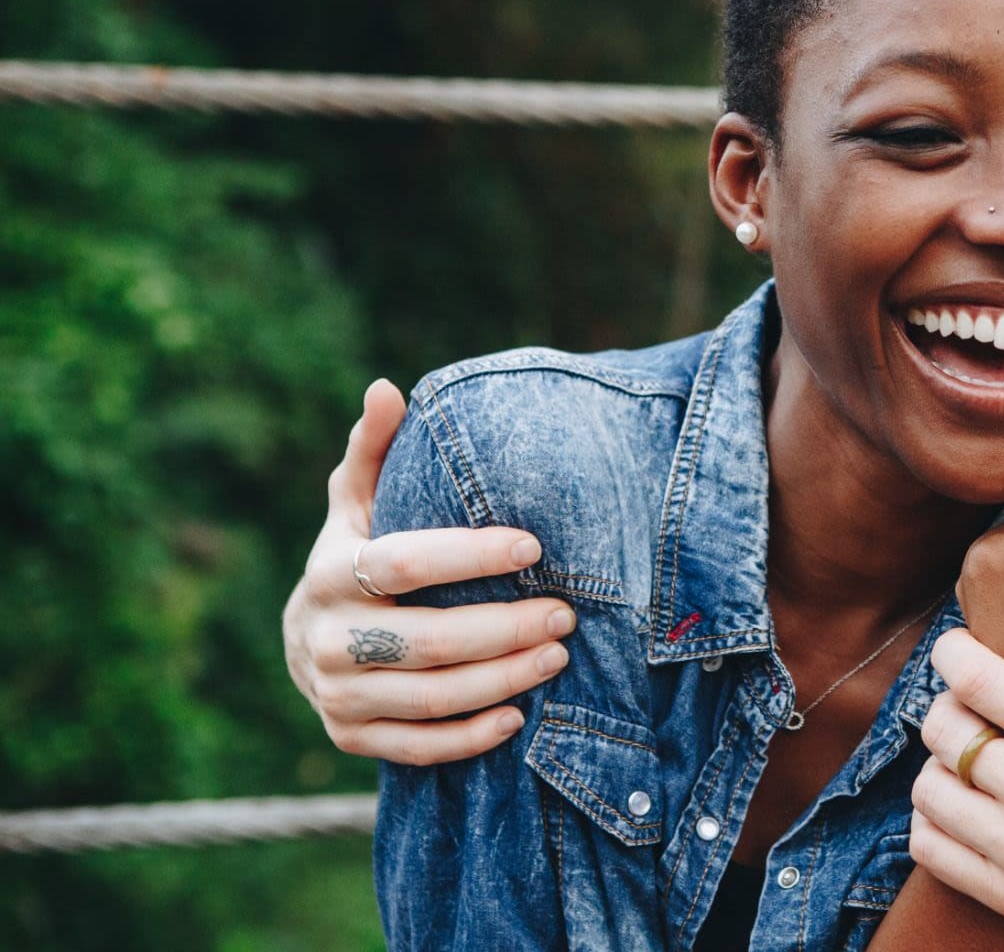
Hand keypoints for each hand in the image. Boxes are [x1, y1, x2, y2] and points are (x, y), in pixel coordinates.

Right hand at [282, 379, 575, 764]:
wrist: (305, 639)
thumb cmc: (353, 554)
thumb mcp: (356, 502)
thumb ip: (375, 448)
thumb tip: (387, 387)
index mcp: (330, 572)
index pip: (406, 564)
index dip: (470, 555)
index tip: (534, 546)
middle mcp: (326, 638)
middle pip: (429, 641)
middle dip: (506, 627)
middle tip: (566, 611)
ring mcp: (336, 694)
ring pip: (431, 697)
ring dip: (502, 679)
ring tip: (558, 655)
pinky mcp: (350, 738)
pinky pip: (418, 747)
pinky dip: (471, 736)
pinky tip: (518, 716)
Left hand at [910, 600, 1003, 949]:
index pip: (977, 680)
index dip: (951, 654)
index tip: (956, 651)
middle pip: (943, 731)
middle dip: (946, 708)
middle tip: (967, 710)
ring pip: (929, 788)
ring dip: (937, 766)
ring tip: (966, 761)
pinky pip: (929, 846)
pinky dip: (932, 821)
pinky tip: (962, 807)